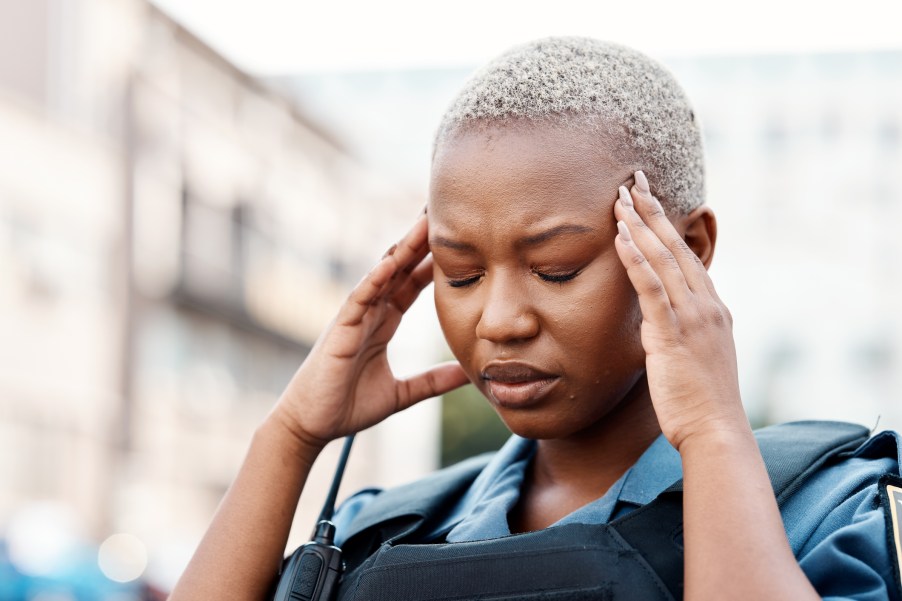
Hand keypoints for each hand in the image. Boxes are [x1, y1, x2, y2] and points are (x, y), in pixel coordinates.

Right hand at [273, 214, 468, 450]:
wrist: (313, 426)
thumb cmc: (349, 406)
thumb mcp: (403, 393)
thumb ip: (433, 381)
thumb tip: (466, 373)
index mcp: (384, 322)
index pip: (414, 282)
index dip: (434, 260)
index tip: (461, 237)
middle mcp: (370, 312)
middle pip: (400, 268)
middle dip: (421, 241)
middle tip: (444, 211)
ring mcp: (354, 317)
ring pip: (382, 274)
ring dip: (402, 248)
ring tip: (424, 222)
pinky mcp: (339, 329)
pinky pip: (358, 298)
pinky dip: (373, 279)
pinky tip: (389, 262)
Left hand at [613, 171, 745, 449]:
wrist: (714, 430)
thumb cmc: (701, 401)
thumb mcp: (694, 357)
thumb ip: (680, 331)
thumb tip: (660, 322)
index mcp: (712, 308)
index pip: (685, 255)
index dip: (666, 224)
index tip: (648, 199)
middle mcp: (706, 304)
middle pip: (675, 246)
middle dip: (652, 210)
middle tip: (633, 179)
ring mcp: (693, 316)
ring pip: (664, 258)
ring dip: (640, 224)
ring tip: (620, 196)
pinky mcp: (674, 332)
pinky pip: (652, 287)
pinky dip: (636, 259)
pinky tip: (620, 236)